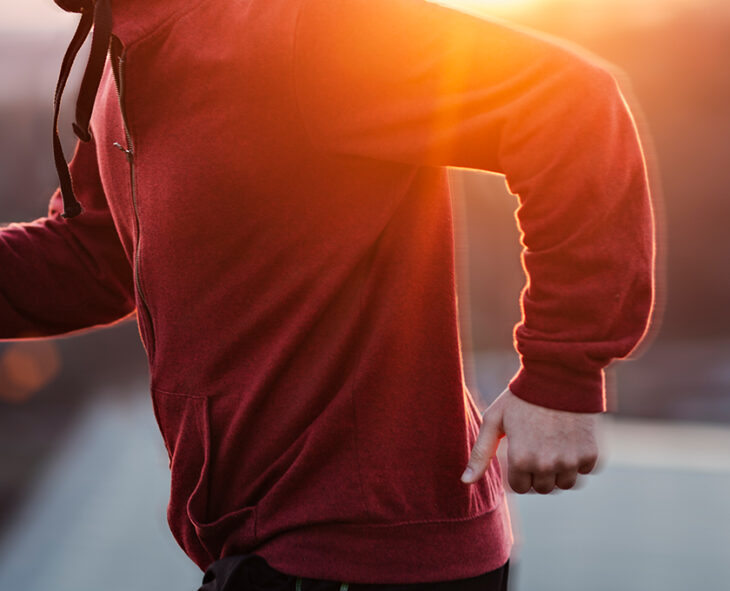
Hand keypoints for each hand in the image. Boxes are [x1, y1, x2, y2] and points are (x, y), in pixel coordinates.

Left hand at [461, 387, 598, 493]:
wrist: (559, 375)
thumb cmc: (521, 397)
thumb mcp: (494, 420)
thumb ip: (480, 454)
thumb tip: (466, 481)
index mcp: (521, 459)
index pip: (520, 487)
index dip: (518, 470)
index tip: (520, 452)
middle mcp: (547, 465)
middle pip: (542, 488)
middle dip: (537, 472)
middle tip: (537, 446)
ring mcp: (571, 461)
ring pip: (565, 484)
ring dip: (559, 470)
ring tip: (553, 444)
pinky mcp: (591, 454)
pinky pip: (584, 471)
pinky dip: (578, 460)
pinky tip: (569, 439)